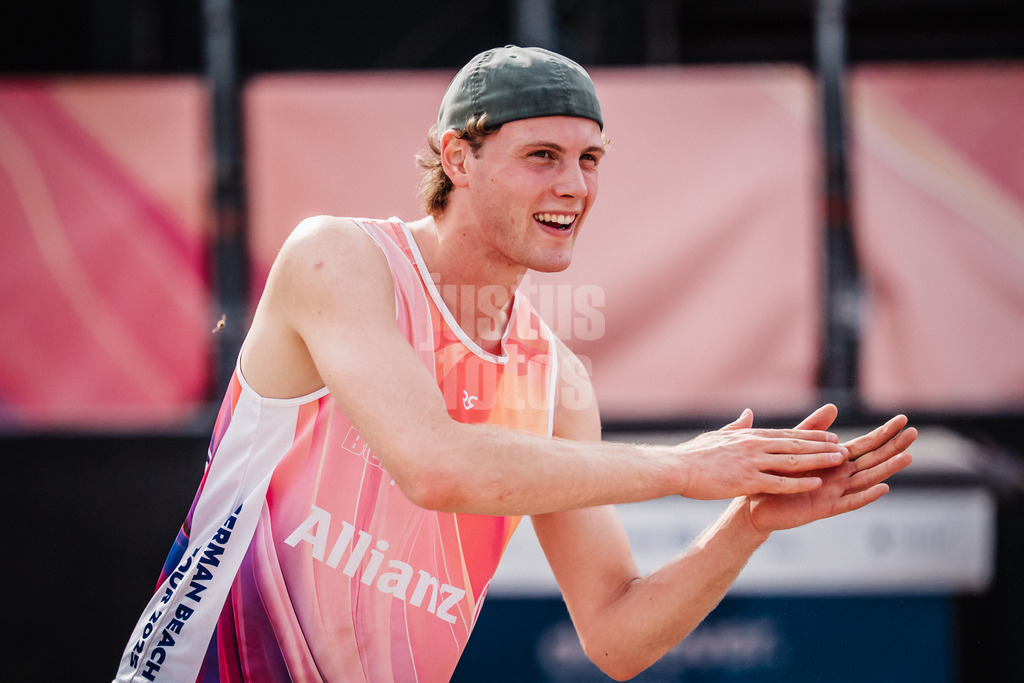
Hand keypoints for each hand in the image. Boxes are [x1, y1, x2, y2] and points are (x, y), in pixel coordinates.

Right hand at [677, 407, 848, 499]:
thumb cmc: (692, 455)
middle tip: (843, 447)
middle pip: (795, 444)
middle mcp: (753, 445)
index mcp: (748, 436)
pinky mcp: (746, 480)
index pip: (785, 434)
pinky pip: (779, 482)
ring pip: (793, 460)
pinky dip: (799, 483)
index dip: (809, 436)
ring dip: (819, 461)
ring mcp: (751, 463)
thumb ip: (736, 426)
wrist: (675, 467)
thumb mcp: (716, 436)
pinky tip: (816, 484)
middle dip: (822, 446)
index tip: (828, 436)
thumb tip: (748, 414)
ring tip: (840, 462)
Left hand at [743, 404, 916, 534]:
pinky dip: (866, 495)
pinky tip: (884, 487)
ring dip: (887, 469)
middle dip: (893, 446)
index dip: (883, 432)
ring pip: (867, 480)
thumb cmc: (776, 476)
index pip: (864, 444)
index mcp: (833, 461)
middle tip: (915, 432)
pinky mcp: (824, 508)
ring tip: (908, 456)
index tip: (903, 419)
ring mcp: (835, 493)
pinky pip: (849, 502)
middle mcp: (840, 477)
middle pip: (872, 459)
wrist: (756, 504)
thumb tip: (833, 406)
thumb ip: (813, 430)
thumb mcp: (795, 447)